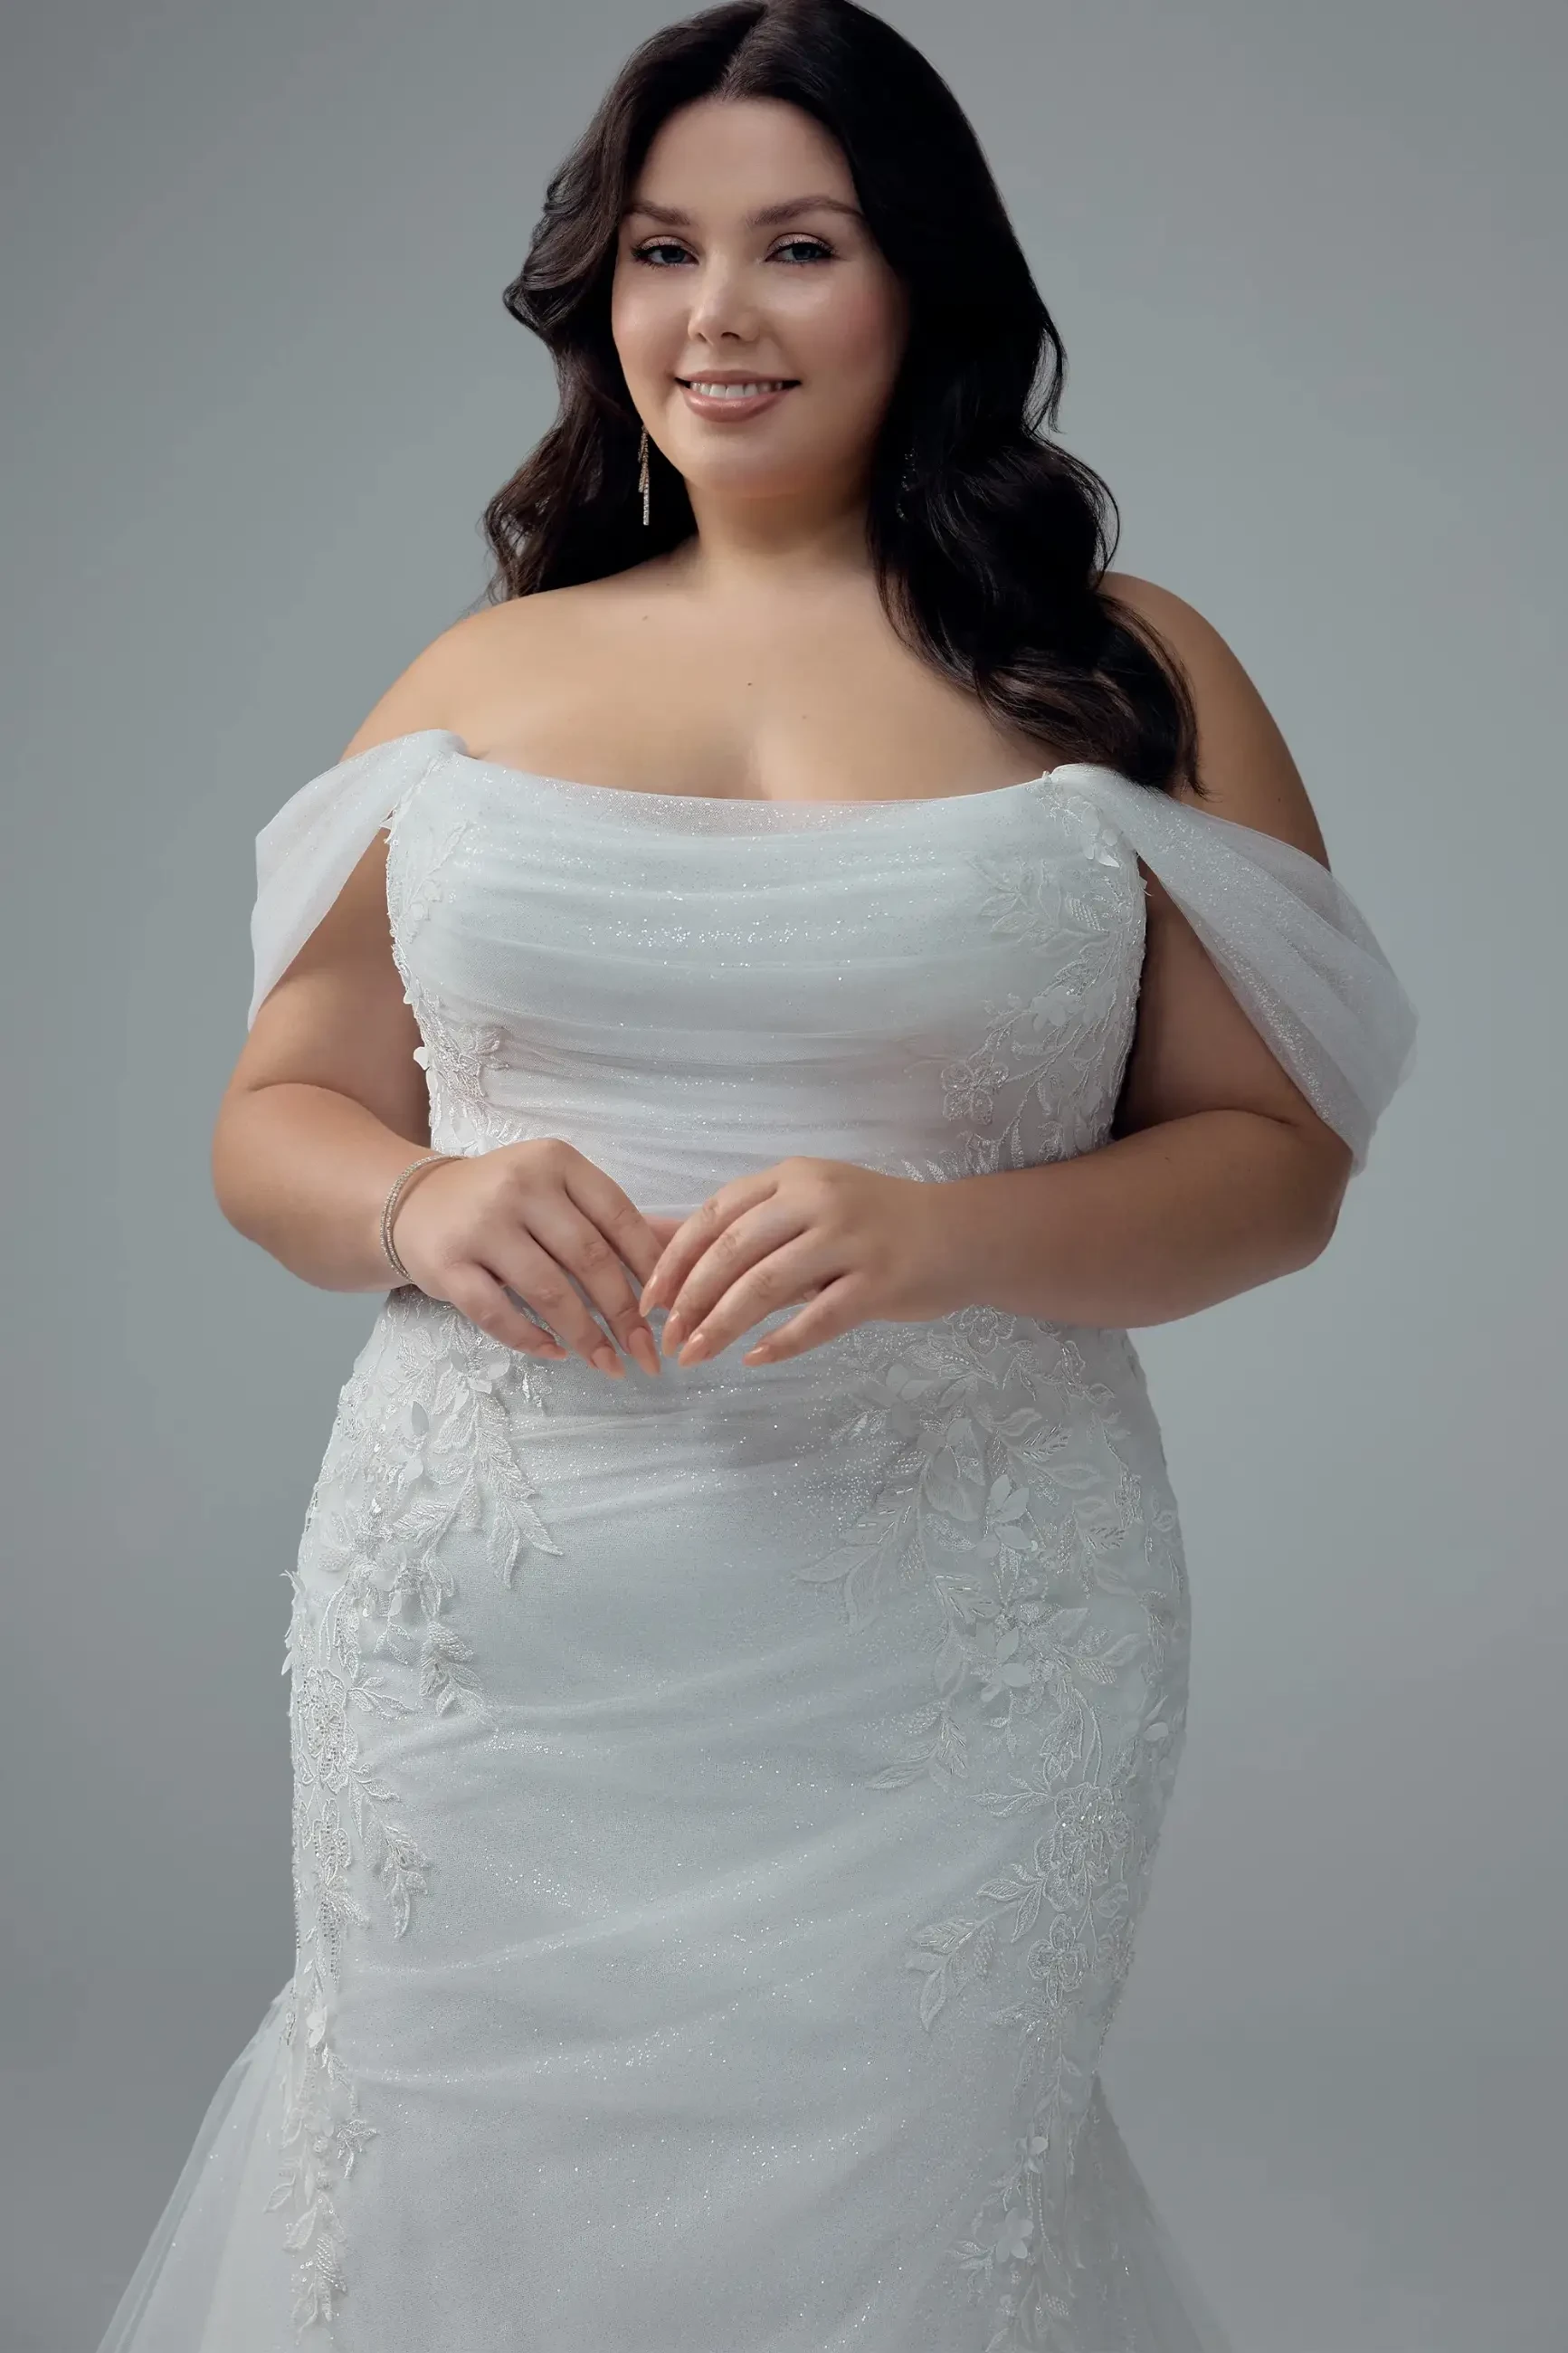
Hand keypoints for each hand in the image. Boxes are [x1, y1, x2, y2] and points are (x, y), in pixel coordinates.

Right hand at [387, 1138, 664, 1377]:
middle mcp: (520, 1187)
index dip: (650, 1268)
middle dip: (625, 1314)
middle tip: (647, 1354)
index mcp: (557, 1163)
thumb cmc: (504, 1201)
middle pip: (588, 1259)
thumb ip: (614, 1219)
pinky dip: (531, 1339)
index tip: (670, 1310)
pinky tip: (556, 1353)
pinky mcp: (446, 1264)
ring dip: (585, 1335)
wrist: (415, 1202)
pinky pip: (497, 1313)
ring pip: (547, 1291)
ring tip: (609, 1363)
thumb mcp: (559, 1191)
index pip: (619, 1217)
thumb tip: (685, 1245)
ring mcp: (480, 1225)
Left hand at [636, 1158, 964, 1368]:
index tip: (648, 1299)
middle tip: (668, 1340)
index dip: (675, 1258)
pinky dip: (781, 1343)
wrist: (963, 1234)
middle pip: (734, 1251)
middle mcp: (819, 1200)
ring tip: (695, 1356)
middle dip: (691, 1299)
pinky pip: (819, 1318)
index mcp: (794, 1177)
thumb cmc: (874, 1223)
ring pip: (768, 1285)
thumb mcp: (807, 1207)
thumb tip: (657, 1242)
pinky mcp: (880, 1282)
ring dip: (723, 1325)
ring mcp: (852, 1239)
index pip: (716, 1214)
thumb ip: (741, 1227)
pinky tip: (754, 1360)